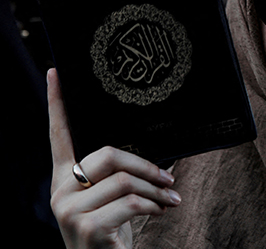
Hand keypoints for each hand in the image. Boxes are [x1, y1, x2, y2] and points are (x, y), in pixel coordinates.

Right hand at [48, 68, 180, 248]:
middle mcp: (60, 191)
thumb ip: (116, 174)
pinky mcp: (87, 227)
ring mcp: (69, 210)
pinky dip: (154, 205)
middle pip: (108, 154)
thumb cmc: (110, 232)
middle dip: (146, 166)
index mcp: (64, 178)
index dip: (56, 103)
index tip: (56, 73)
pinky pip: (131, 202)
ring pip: (124, 181)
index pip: (58, 135)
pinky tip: (160, 211)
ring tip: (168, 201)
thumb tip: (149, 154)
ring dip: (156, 191)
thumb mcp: (110, 199)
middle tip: (168, 179)